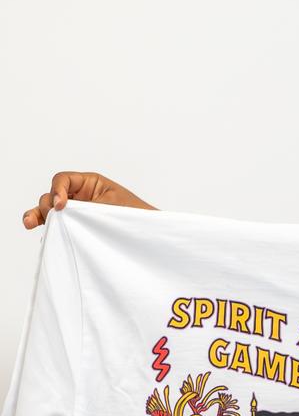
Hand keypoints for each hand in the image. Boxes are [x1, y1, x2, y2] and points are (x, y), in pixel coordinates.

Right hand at [22, 172, 155, 228]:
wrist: (151, 236)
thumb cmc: (137, 216)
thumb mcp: (110, 207)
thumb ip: (85, 207)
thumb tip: (60, 210)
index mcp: (90, 183)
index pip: (63, 179)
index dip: (57, 190)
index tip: (62, 205)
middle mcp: (81, 196)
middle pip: (52, 195)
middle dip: (45, 205)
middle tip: (44, 217)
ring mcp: (79, 213)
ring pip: (52, 211)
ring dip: (39, 215)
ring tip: (30, 222)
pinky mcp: (79, 228)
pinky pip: (61, 226)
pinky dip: (50, 228)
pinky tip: (42, 233)